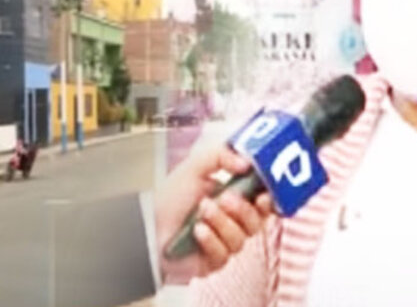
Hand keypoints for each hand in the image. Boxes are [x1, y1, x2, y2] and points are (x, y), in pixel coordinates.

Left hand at [155, 145, 273, 282]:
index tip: (264, 196)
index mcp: (233, 198)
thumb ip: (221, 155)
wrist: (147, 226)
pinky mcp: (214, 261)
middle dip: (243, 210)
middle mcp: (232, 222)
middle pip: (257, 222)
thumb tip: (247, 162)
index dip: (268, 201)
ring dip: (221, 223)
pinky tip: (196, 231)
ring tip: (201, 212)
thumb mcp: (195, 166)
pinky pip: (224, 254)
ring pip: (241, 238)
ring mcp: (224, 243)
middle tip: (225, 199)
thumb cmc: (169, 198)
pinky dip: (210, 239)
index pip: (262, 202)